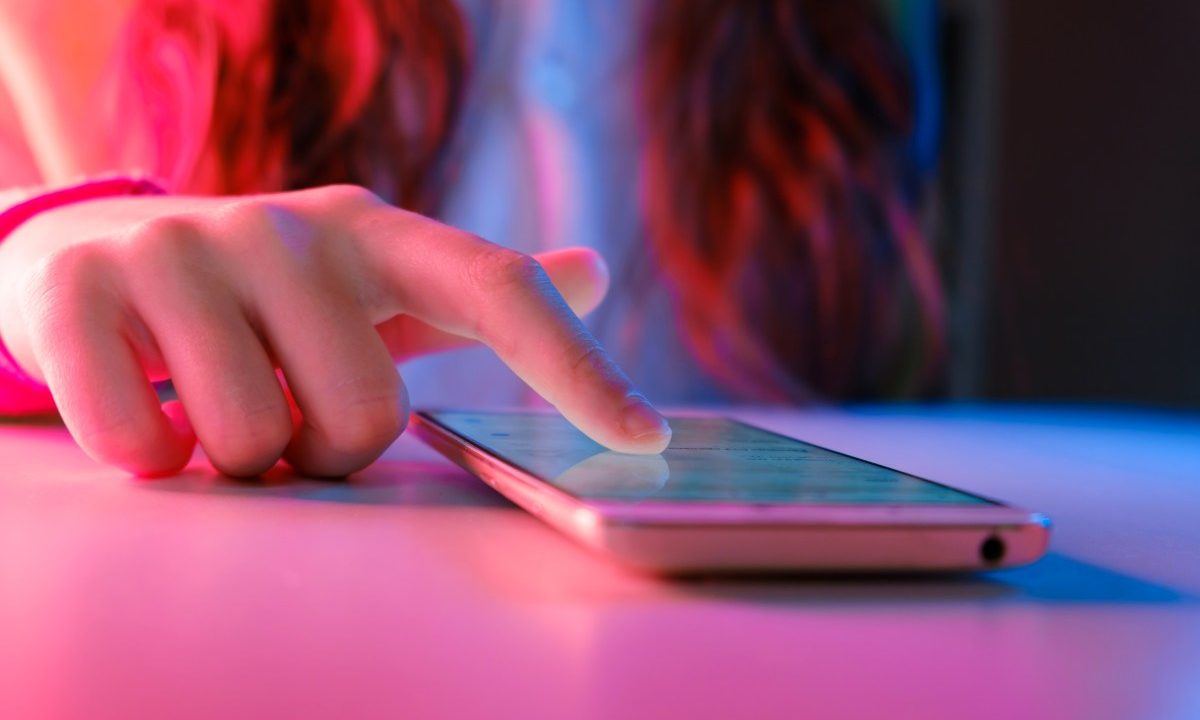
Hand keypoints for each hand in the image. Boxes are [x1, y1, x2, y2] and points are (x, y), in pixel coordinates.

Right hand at [0, 185, 670, 476]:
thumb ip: (476, 293)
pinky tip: (142, 414)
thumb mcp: (370, 282)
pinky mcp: (81, 287)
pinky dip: (147, 454)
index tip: (645, 439)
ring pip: (255, 440)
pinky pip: (140, 440)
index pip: (498, 289)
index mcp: (376, 233)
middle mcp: (290, 227)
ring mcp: (183, 248)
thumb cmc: (261, 295)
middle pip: (365, 419)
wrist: (91, 252)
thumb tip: (595, 273)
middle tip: (283, 414)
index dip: (576, 367)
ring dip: (238, 456)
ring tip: (210, 400)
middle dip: (323, 451)